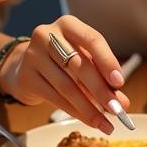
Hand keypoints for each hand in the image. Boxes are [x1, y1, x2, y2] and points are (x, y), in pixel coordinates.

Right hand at [0, 16, 130, 134]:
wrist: (24, 66)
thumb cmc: (61, 60)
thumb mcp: (83, 59)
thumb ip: (102, 76)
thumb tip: (122, 102)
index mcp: (68, 25)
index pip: (92, 39)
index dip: (107, 61)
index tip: (119, 83)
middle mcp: (47, 35)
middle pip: (79, 65)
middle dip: (101, 91)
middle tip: (117, 109)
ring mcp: (33, 56)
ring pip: (67, 86)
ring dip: (89, 108)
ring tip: (106, 122)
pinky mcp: (26, 78)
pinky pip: (55, 98)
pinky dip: (75, 112)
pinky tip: (89, 120)